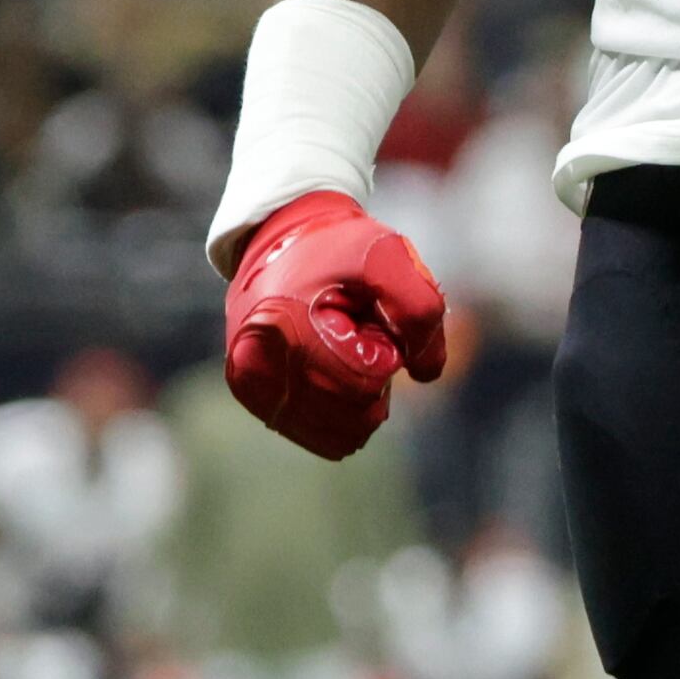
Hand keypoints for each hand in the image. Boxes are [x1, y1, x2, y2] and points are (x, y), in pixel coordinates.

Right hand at [223, 192, 446, 458]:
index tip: (367, 316)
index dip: (386, 349)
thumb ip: (420, 309)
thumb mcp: (387, 256)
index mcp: (278, 331)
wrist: (282, 240)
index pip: (365, 379)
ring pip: (347, 434)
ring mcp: (255, 391)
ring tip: (343, 348)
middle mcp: (254, 370)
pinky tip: (335, 370)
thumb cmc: (336, 248)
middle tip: (357, 329)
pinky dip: (349, 411)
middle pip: (357, 412)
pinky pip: (330, 438)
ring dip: (363, 395)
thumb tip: (425, 373)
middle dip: (375, 373)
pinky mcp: (261, 403)